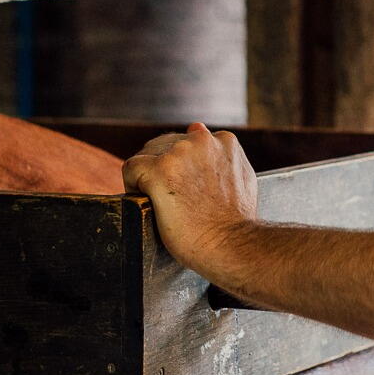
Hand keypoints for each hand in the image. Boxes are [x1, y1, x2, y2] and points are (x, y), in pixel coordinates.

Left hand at [122, 124, 258, 272]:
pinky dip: (133, 186)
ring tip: (163, 202)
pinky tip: (149, 202)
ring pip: (147, 155)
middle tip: (174, 199)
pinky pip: (131, 168)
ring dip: (148, 176)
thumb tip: (197, 128)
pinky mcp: (158, 170)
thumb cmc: (236, 221)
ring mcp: (178, 154)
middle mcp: (201, 141)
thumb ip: (221, 154)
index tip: (185, 188)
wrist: (232, 245)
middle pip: (164, 146)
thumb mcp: (241, 177)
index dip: (181, 167)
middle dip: (163, 169)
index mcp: (223, 140)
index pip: (187, 142)